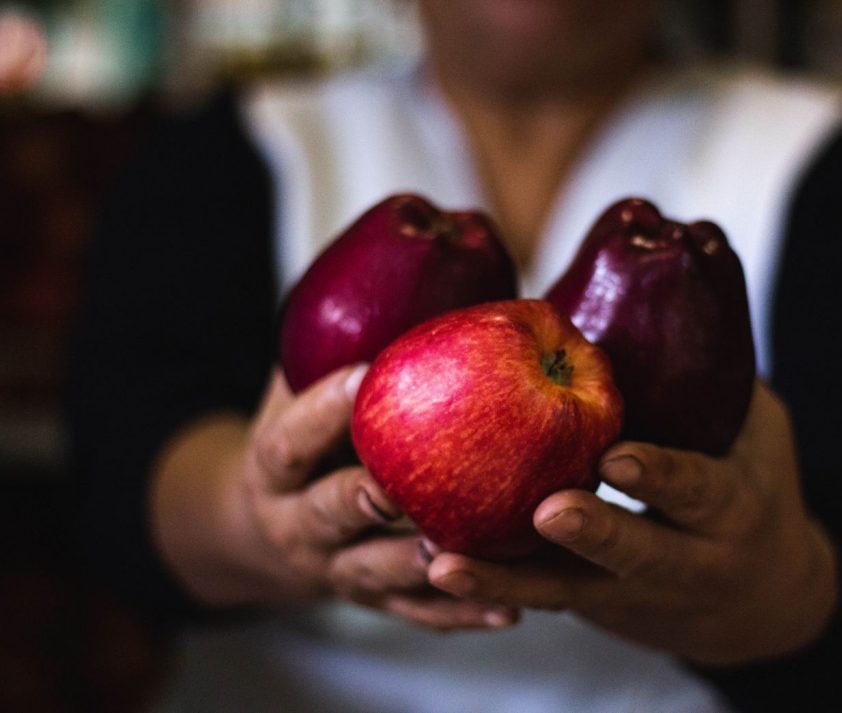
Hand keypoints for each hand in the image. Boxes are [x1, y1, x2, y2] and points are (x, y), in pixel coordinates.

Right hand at [152, 365, 516, 630]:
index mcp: (275, 466)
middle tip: (394, 489)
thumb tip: (406, 269)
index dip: (322, 409)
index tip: (363, 376)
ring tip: (457, 554)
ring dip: (416, 567)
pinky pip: (418, 614)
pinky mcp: (376, 600)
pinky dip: (462, 613)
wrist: (262, 532)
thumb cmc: (299, 442)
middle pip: (324, 514)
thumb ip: (329, 351)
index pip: (291, 438)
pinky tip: (510, 610)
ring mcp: (336, 569)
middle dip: (357, 500)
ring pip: (373, 574)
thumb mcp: (292, 396)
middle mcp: (297, 522)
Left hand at [426, 382, 837, 663]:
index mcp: (730, 510)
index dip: (660, 475)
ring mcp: (630, 596)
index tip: (616, 454)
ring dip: (503, 580)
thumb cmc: (754, 488)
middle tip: (543, 512)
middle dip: (590, 534)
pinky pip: (537, 594)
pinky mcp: (588, 606)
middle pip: (633, 554)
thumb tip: (658, 289)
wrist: (760, 602)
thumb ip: (711, 382)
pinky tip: (432, 562)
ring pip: (565, 592)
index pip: (697, 490)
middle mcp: (684, 563)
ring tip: (442, 563)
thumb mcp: (758, 435)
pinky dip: (489, 582)